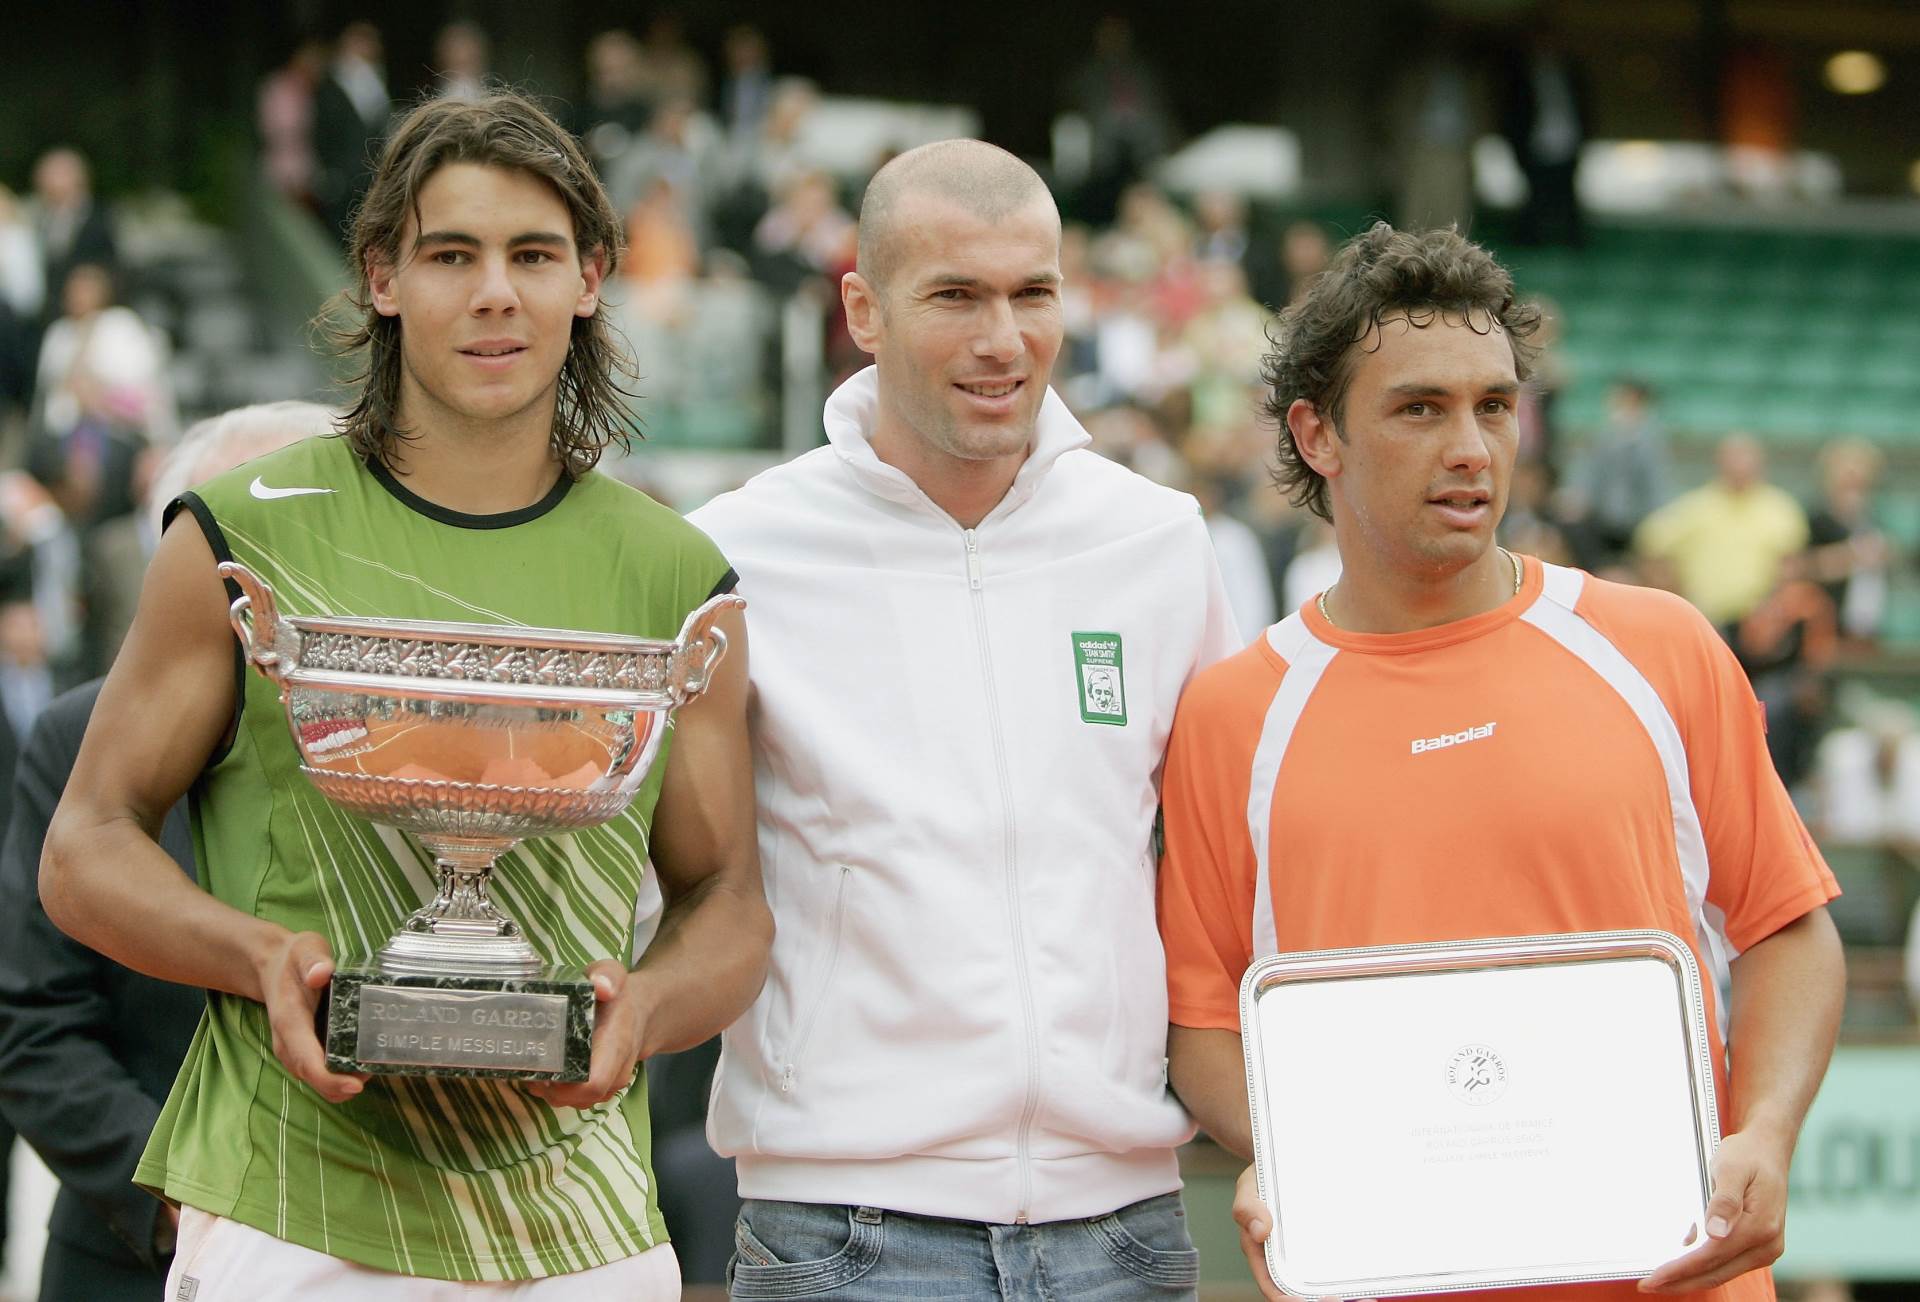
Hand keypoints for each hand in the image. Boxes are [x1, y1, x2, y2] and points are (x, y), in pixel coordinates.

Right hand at [256, 930, 367, 1102]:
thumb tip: (321, 973)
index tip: (355, 1086)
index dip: (329, 1079)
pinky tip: (364, 1061)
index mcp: (289, 1022)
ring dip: (343, 1080)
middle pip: (313, 1077)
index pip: (306, 1060)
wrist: (273, 964)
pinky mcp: (303, 1048)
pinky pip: (320, 1069)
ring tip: (374, 1065)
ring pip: (317, 1078)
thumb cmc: (294, 958)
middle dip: (342, 1084)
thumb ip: (313, 961)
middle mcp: (288, 1043)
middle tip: (377, 1070)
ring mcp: (294, 1049)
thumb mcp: (304, 950)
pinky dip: (340, 1073)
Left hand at [528, 960, 645, 1109]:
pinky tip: (548, 1076)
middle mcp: (617, 1070)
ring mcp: (611, 1082)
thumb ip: (608, 975)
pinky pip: (580, 1099)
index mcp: (616, 1044)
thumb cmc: (621, 993)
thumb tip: (602, 986)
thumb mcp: (614, 973)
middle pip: (580, 1098)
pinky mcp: (604, 1087)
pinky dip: (561, 1093)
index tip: (541, 1070)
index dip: (564, 1086)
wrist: (643, 1011)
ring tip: (535, 1071)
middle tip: (529, 1069)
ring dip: (553, 1092)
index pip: (594, 1083)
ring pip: (577, 1102)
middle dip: (550, 1089)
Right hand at [1232, 1164, 1374, 1301]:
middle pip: (1304, 1294)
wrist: (1285, 1161)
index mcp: (1264, 1256)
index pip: (1274, 1288)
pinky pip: (1340, 1268)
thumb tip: (1260, 1232)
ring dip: (1345, 1296)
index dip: (1289, 1300)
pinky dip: (1355, 1279)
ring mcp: (1309, 1256)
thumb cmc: (1263, 1177)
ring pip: (1325, 1286)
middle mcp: (1287, 1262)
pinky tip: (1372, 1282)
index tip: (1303, 1301)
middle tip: (1341, 1299)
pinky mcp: (1329, 1245)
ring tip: (1367, 1298)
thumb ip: (1248, 1208)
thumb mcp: (1250, 1187)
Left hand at [1640, 1129, 1788, 1292]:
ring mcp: (1765, 1249)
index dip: (1681, 1269)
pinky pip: (1727, 1264)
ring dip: (1691, 1278)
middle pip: (1716, 1273)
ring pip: (1722, 1272)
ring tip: (1661, 1280)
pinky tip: (1680, 1266)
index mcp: (1760, 1227)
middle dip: (1681, 1282)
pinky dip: (1703, 1268)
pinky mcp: (1758, 1247)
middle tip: (1648, 1286)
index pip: (1711, 1257)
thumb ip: (1724, 1201)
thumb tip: (1716, 1233)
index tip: (1654, 1277)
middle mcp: (1766, 1245)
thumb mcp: (1731, 1168)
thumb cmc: (1747, 1156)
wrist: (1768, 1150)